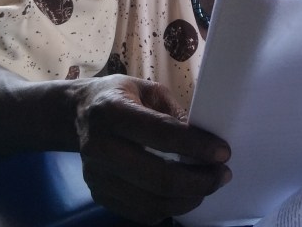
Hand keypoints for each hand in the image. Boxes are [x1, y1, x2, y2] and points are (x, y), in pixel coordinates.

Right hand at [74, 74, 231, 224]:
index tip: (224, 152)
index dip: (197, 146)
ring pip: (151, 202)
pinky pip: (140, 213)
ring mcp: (96, 175)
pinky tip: (182, 195)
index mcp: (112, 111)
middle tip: (222, 175)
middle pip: (158, 177)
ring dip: (189, 199)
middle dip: (199, 181)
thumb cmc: (120, 97)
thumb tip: (204, 141)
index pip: (161, 134)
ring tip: (207, 186)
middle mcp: (99, 146)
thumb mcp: (147, 89)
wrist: (78, 113)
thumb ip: (174, 113)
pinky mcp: (98, 194)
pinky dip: (168, 209)